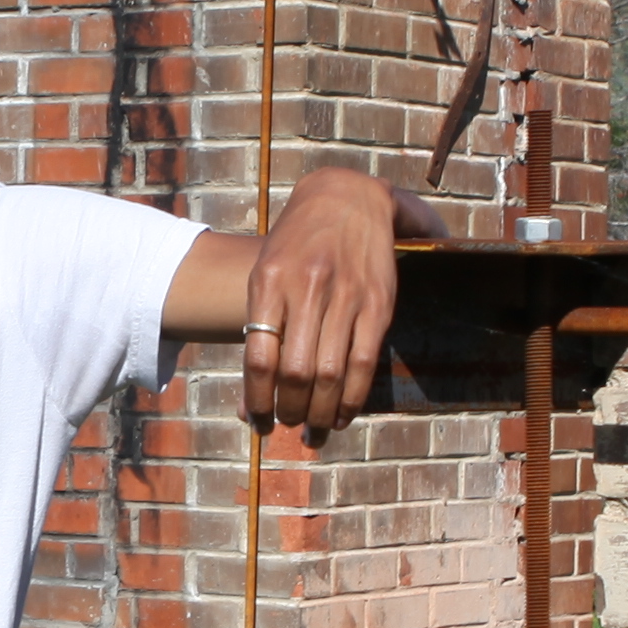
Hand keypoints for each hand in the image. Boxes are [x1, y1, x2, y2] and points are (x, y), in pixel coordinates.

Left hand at [242, 163, 429, 429]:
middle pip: (295, 372)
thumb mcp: (266, 273)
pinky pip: (363, 363)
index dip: (257, 400)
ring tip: (312, 431)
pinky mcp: (378, 302)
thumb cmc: (297, 245)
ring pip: (330, 373)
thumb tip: (249, 404)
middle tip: (287, 425)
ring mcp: (347, 294)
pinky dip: (351, 398)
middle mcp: (308, 287)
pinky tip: (341, 414)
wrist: (346, 197)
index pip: (259, 357)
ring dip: (320, 413)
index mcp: (270, 280)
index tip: (256, 422)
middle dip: (290, 410)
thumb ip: (259, 331)